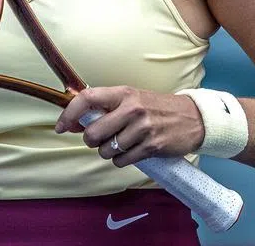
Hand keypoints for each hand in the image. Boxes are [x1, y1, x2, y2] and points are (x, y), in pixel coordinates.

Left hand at [54, 86, 204, 167]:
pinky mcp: (152, 146)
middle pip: (93, 133)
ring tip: (120, 144)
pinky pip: (122, 160)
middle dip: (91, 140)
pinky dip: (121, 160)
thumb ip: (106, 106)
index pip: (87, 98)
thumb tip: (74, 118)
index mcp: (123, 93)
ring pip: (106, 150)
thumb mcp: (132, 98)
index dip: (68, 113)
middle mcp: (132, 109)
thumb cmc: (156, 107)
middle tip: (100, 139)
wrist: (193, 118)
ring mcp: (142, 128)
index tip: (60, 127)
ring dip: (107, 152)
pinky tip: (130, 152)